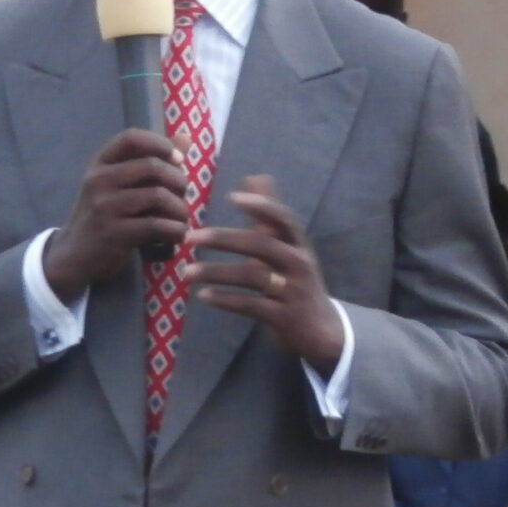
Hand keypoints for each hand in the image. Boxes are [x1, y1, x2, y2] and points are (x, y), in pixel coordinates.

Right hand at [41, 130, 191, 297]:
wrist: (74, 254)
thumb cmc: (104, 215)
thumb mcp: (118, 184)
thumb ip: (150, 161)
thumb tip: (186, 139)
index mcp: (100, 163)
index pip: (131, 138)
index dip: (160, 143)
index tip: (178, 159)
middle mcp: (98, 180)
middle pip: (152, 166)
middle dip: (178, 180)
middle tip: (182, 196)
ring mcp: (104, 207)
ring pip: (158, 196)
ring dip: (180, 209)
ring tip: (182, 220)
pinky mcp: (113, 234)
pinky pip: (156, 226)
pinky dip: (175, 231)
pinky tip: (178, 235)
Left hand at [178, 175, 343, 371]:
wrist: (321, 330)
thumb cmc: (296, 282)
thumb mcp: (288, 248)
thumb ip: (268, 215)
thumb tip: (255, 176)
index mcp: (298, 245)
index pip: (284, 219)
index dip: (261, 206)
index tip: (232, 197)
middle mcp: (299, 264)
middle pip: (262, 245)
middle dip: (224, 239)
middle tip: (190, 237)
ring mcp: (293, 292)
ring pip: (253, 276)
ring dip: (216, 272)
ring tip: (186, 272)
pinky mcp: (284, 317)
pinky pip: (252, 305)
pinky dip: (226, 300)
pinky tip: (203, 296)